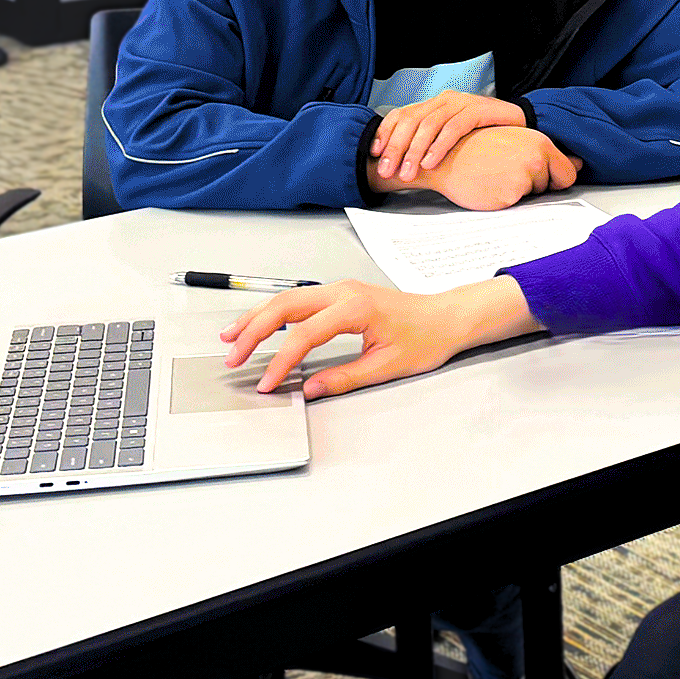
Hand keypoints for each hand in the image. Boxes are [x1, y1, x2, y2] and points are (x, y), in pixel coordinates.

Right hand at [217, 277, 542, 396]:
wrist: (447, 317)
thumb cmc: (426, 338)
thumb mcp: (386, 366)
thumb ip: (344, 378)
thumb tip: (308, 389)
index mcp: (354, 308)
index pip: (303, 335)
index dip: (280, 361)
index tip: (267, 384)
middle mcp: (342, 292)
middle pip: (284, 307)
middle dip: (253, 332)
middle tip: (232, 356)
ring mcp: (339, 289)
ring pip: (286, 299)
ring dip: (257, 318)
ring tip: (232, 337)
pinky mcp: (340, 294)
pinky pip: (298, 300)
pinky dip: (274, 313)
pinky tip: (260, 325)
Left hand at [372, 90, 526, 183]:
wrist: (520, 125)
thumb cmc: (483, 136)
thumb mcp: (452, 138)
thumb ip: (430, 143)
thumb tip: (400, 163)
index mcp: (434, 104)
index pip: (400, 114)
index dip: (385, 133)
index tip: (374, 154)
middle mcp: (444, 99)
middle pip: (411, 120)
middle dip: (396, 147)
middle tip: (387, 171)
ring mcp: (462, 102)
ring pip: (429, 124)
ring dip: (415, 151)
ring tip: (408, 173)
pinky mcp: (479, 110)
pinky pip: (454, 127)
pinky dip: (440, 145)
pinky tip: (431, 162)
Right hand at [409, 125, 580, 209]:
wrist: (444, 156)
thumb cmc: (477, 148)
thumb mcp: (514, 141)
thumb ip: (547, 154)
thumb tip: (578, 163)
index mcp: (539, 142)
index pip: (568, 172)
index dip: (554, 178)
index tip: (537, 176)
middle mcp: (535, 159)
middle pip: (551, 186)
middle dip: (535, 184)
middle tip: (507, 171)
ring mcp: (523, 178)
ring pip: (534, 196)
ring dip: (519, 191)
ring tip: (496, 176)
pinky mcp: (510, 196)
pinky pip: (517, 205)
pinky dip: (506, 200)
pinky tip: (491, 186)